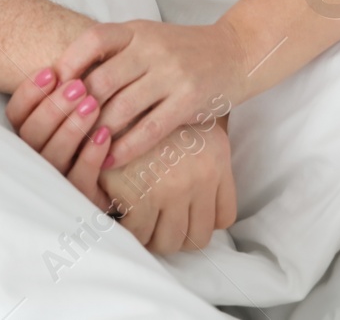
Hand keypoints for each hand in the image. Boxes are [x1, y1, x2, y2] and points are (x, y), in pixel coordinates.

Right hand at [6, 68, 113, 209]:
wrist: (124, 180)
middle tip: (78, 86)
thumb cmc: (95, 133)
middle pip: (31, 136)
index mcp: (28, 137)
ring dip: (71, 128)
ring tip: (92, 104)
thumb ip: (63, 92)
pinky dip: (90, 156)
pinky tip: (105, 135)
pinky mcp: (79, 201)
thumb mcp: (75, 109)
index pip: (15, 115)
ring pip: (52, 158)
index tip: (51, 71)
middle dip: (53, 108)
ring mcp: (55, 185)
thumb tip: (62, 66)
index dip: (29, 93)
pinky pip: (79, 180)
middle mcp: (34, 162)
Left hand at [52, 19, 249, 167]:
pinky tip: (110, 160)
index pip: (94, 39)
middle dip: (78, 108)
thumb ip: (115, 53)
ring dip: (97, 132)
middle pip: (102, 80)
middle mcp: (153, 48)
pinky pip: (149, 129)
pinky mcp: (189, 100)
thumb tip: (63, 82)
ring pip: (122, 108)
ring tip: (82, 149)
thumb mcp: (148, 38)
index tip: (51, 87)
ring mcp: (172, 74)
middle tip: (61, 130)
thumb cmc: (182, 50)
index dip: (69, 63)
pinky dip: (125, 148)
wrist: (235, 53)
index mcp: (138, 30)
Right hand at [101, 118, 236, 253]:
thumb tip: (200, 204)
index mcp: (216, 161)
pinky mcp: (139, 195)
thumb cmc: (147, 112)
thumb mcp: (187, 128)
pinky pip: (139, 233)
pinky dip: (130, 228)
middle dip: (177, 235)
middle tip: (158, 224)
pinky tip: (122, 210)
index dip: (203, 221)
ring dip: (153, 236)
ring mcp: (171, 189)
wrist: (115, 96)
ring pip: (169, 242)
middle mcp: (201, 177)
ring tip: (140, 220)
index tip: (184, 217)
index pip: (224, 217)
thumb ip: (199, 162)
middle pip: (198, 237)